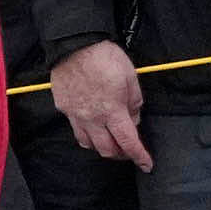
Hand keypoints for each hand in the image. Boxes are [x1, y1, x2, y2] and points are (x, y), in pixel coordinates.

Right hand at [52, 39, 149, 169]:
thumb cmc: (105, 57)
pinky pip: (76, 129)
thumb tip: (134, 119)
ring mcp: (75, 115)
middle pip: (107, 150)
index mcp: (112, 111)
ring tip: (110, 141)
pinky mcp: (64, 108)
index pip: (128, 142)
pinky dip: (87, 134)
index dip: (139, 156)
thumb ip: (134, 101)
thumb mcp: (130, 77)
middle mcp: (92, 118)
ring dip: (102, 147)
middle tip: (129, 151)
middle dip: (121, 155)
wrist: (75, 45)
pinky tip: (93, 127)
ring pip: (88, 144)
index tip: (146, 164)